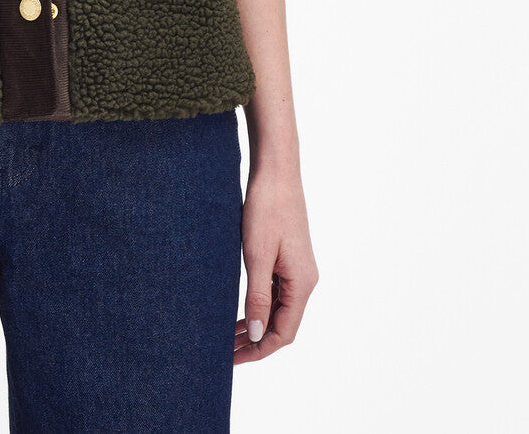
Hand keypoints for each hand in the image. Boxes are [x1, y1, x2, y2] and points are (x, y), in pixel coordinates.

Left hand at [233, 163, 318, 363]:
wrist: (276, 171)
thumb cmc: (267, 208)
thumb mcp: (256, 254)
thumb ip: (257, 296)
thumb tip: (256, 335)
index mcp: (302, 283)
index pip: (283, 332)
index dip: (259, 349)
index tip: (233, 358)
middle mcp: (304, 279)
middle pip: (282, 324)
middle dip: (255, 341)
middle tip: (225, 350)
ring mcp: (297, 268)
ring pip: (278, 308)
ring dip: (255, 324)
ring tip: (228, 334)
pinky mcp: (288, 257)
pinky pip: (276, 291)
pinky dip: (259, 305)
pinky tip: (240, 308)